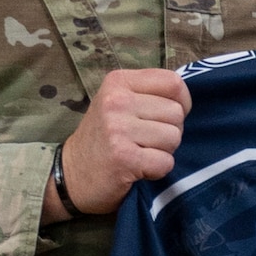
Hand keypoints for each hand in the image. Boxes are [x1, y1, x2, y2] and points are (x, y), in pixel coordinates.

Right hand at [41, 69, 191, 222]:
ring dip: (164, 152)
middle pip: (176, 113)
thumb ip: (149, 94)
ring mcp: (118, 129)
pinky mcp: (123, 157)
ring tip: (141, 153)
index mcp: (119, 81)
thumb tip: (185, 102)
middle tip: (147, 141)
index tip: (167, 117)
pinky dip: (157, 170)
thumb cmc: (103, 137)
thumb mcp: (118, 103)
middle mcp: (117, 101)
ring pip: (174, 138)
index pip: (173, 82)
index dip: (181, 103)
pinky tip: (138, 169)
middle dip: (170, 131)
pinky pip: (165, 162)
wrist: (70, 174)